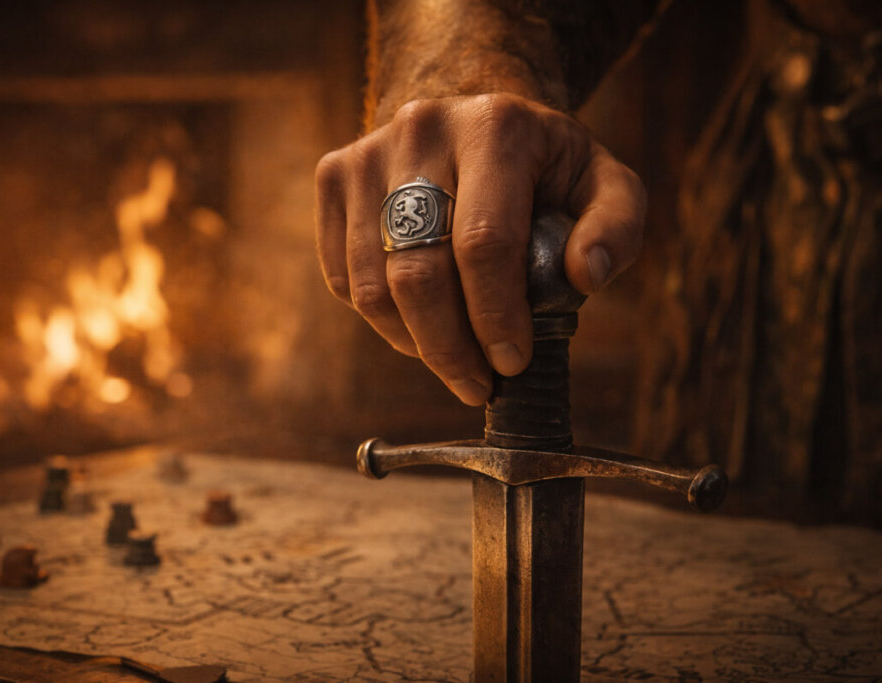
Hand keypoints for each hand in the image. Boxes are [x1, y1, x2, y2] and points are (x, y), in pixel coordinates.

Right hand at [315, 93, 645, 404]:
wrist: (471, 117)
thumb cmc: (542, 167)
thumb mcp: (602, 182)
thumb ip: (615, 227)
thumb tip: (583, 276)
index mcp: (495, 126)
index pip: (484, 243)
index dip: (494, 317)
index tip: (511, 363)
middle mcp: (421, 129)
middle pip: (417, 272)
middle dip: (448, 348)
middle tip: (477, 385)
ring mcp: (366, 152)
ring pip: (371, 285)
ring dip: (413, 343)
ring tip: (451, 358)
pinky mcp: (332, 176)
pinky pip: (343, 278)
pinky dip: (380, 320)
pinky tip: (418, 324)